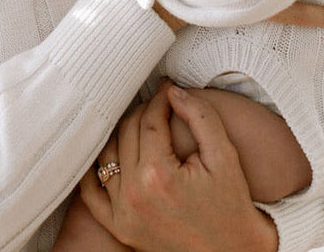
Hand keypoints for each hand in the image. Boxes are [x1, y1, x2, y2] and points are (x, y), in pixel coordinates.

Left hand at [80, 82, 277, 251]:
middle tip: (160, 103)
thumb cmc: (231, 203)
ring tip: (142, 122)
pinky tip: (109, 150)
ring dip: (121, 132)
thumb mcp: (224, 154)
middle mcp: (133, 195)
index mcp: (159, 175)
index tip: (169, 88)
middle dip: (144, 111)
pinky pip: (91, 192)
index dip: (160, 99)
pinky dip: (95, 168)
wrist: (232, 251)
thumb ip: (200, 116)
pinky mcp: (119, 228)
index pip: (150, 121)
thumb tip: (174, 92)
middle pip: (127, 133)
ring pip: (107, 155)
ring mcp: (122, 214)